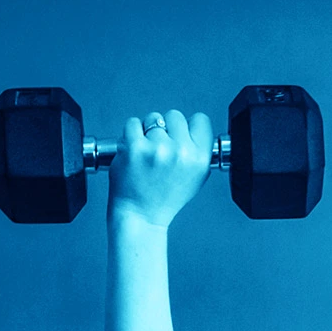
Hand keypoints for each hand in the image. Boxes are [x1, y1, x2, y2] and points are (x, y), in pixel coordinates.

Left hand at [107, 109, 213, 229]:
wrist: (141, 214)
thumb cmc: (165, 196)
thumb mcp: (196, 178)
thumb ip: (198, 151)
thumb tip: (193, 126)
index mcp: (200, 159)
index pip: (200, 120)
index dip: (189, 127)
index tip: (181, 138)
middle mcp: (181, 153)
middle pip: (175, 116)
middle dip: (167, 129)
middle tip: (161, 151)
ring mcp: (157, 148)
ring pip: (152, 118)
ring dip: (147, 131)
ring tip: (148, 155)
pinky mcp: (134, 147)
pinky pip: (132, 123)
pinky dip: (131, 135)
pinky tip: (135, 154)